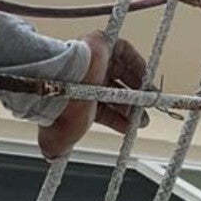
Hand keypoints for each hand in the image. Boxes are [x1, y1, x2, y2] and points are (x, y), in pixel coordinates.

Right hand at [38, 34, 147, 159]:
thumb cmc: (62, 111)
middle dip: (131, 103)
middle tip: (143, 113)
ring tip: (148, 97)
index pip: (102, 107)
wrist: (61, 84)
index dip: (119, 117)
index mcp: (76, 97)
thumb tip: (52, 158)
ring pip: (121, 70)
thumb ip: (59, 147)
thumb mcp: (64, 136)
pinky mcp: (101, 43)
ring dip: (137, 84)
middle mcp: (85, 77)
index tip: (133, 125)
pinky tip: (144, 77)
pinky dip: (137, 63)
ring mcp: (93, 60)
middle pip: (115, 89)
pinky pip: (124, 50)